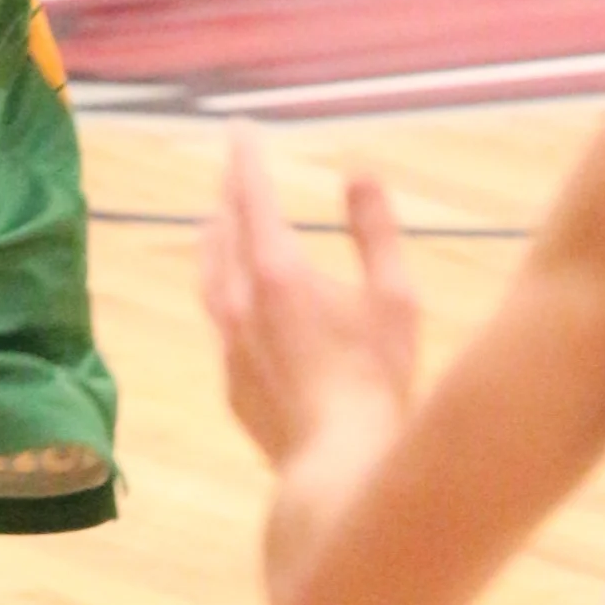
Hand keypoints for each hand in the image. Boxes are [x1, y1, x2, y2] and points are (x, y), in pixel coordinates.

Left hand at [200, 128, 416, 470]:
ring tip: (217, 223)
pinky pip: (219, 320)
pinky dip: (224, 292)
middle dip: (229, 195)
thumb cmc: (377, 383)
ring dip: (215, 241)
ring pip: (210, 276)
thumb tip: (360, 170)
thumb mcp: (394, 298)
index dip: (246, 158)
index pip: (251, 195)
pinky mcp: (231, 383)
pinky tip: (235, 303)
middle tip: (234, 171)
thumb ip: (375, 230)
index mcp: (276, 270)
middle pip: (223, 231)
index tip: (240, 129)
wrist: (339, 475)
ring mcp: (229, 346)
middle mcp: (240, 301)